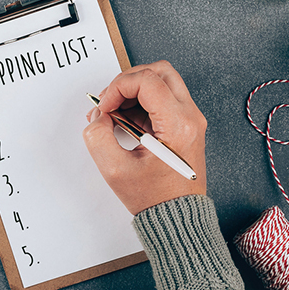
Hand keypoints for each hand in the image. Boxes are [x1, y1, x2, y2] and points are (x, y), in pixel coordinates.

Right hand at [82, 61, 206, 214]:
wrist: (177, 218)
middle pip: (159, 70)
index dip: (117, 87)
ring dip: (134, 90)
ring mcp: (190, 119)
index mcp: (178, 124)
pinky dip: (140, 102)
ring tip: (115, 113)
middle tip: (110, 100)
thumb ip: (98, 136)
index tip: (104, 107)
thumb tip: (98, 117)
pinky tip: (125, 121)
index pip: (146, 80)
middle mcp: (190, 117)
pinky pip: (163, 98)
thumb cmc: (155, 199)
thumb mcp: (115, 170)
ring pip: (162, 81)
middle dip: (128, 80)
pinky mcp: (185, 124)